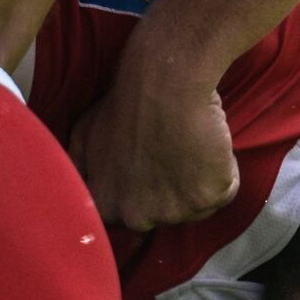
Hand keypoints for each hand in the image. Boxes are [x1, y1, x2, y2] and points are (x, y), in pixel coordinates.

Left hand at [70, 68, 237, 231]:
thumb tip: (74, 188)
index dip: (142, 190)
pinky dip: (225, 172)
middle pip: (164, 215)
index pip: (126, 216)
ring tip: (192, 145)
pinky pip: (224, 192)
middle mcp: (136, 218)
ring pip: (196, 207)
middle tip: (173, 152)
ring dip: (199, 181)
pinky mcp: (206, 198)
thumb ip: (80, 170)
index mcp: (105, 206)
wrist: (165, 81)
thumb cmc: (124, 101)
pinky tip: (211, 144)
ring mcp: (173, 212)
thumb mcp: (83, 136)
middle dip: (171, 190)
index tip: (150, 169)